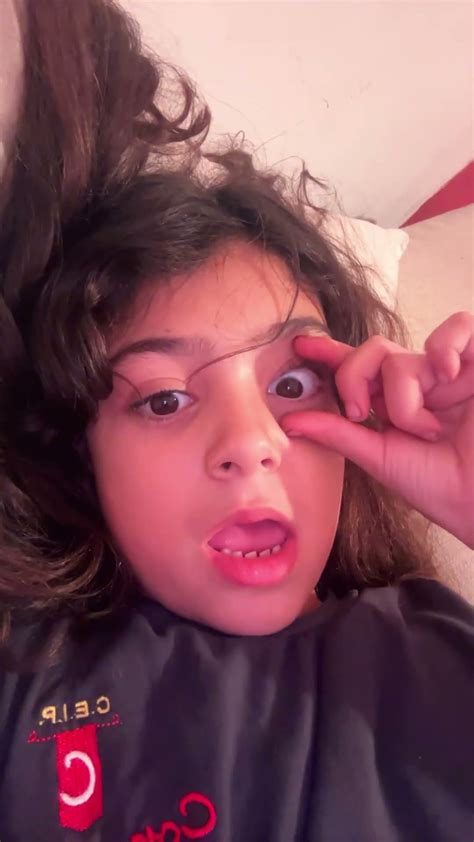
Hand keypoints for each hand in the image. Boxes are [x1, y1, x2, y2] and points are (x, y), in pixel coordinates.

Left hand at [281, 312, 473, 547]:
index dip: (330, 353)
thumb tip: (290, 421)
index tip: (300, 348)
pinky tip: (448, 373)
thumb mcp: (380, 458)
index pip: (359, 367)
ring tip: (426, 430)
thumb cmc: (441, 487)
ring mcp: (451, 373)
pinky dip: (446, 345)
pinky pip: (459, 326)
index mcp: (396, 403)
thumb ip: (338, 434)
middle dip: (353, 380)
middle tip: (362, 414)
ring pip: (402, 356)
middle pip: (372, 352)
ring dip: (403, 397)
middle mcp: (422, 383)